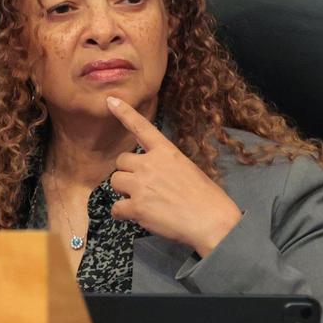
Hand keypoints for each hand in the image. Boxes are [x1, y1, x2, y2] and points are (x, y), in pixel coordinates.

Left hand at [105, 96, 242, 256]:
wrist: (213, 221)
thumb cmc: (206, 198)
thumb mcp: (187, 169)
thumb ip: (164, 164)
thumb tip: (149, 171)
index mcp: (166, 152)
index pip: (142, 127)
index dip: (124, 112)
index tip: (110, 100)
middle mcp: (150, 164)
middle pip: (121, 161)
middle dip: (127, 173)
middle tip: (143, 187)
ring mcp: (141, 185)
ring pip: (115, 182)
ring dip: (124, 192)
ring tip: (143, 202)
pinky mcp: (136, 207)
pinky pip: (116, 207)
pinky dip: (123, 214)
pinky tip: (137, 217)